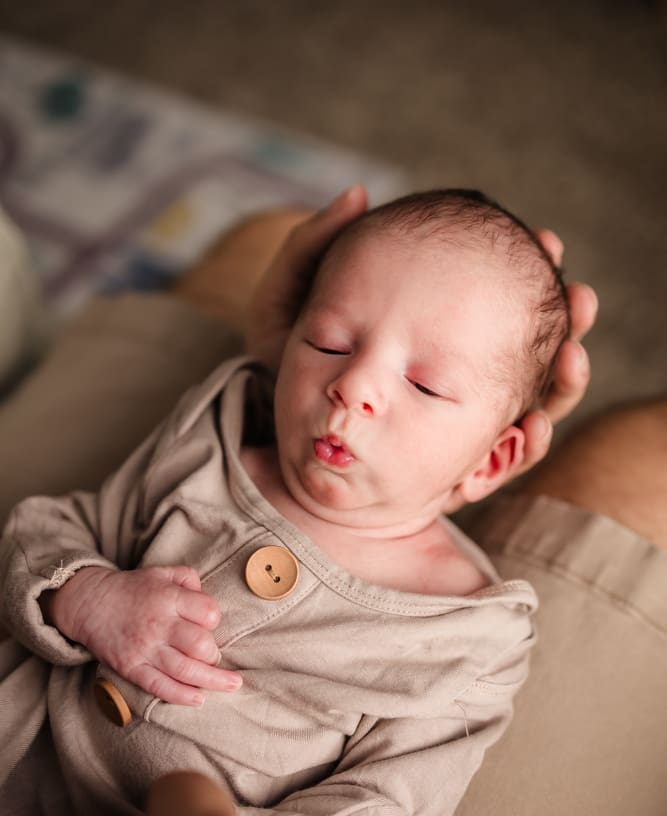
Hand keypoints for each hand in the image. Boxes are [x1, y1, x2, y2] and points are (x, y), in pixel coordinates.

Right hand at [44, 565, 240, 705]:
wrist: (89, 603)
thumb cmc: (132, 589)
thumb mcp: (161, 573)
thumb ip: (189, 579)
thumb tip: (207, 598)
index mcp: (168, 598)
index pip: (208, 612)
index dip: (215, 620)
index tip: (210, 624)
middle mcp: (158, 624)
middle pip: (200, 645)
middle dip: (214, 653)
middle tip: (213, 655)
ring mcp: (144, 649)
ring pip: (185, 670)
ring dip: (212, 680)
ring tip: (231, 685)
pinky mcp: (131, 668)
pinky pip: (160, 686)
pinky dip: (182, 696)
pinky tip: (199, 699)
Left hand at [249, 188, 597, 485]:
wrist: (269, 435)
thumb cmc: (279, 361)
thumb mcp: (286, 301)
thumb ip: (313, 248)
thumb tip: (359, 192)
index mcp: (431, 333)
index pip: (494, 299)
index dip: (531, 271)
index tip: (549, 245)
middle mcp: (451, 376)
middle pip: (528, 352)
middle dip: (565, 327)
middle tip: (580, 302)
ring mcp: (455, 422)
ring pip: (526, 406)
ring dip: (558, 388)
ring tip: (570, 363)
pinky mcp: (448, 468)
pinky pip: (495, 463)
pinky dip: (520, 449)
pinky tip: (528, 429)